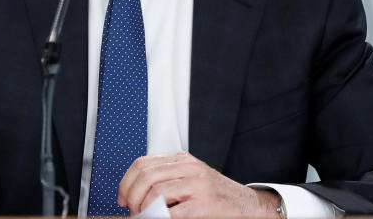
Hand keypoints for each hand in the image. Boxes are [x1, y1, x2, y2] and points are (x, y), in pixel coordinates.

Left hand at [118, 151, 282, 216]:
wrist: (250, 206)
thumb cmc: (217, 198)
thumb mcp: (190, 180)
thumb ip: (167, 180)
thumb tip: (134, 194)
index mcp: (183, 160)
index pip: (142, 164)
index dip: (126, 182)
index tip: (122, 199)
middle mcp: (190, 167)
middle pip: (145, 176)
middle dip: (132, 197)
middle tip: (133, 212)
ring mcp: (198, 184)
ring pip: (155, 191)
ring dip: (143, 209)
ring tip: (145, 217)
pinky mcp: (205, 203)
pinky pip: (173, 211)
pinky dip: (159, 217)